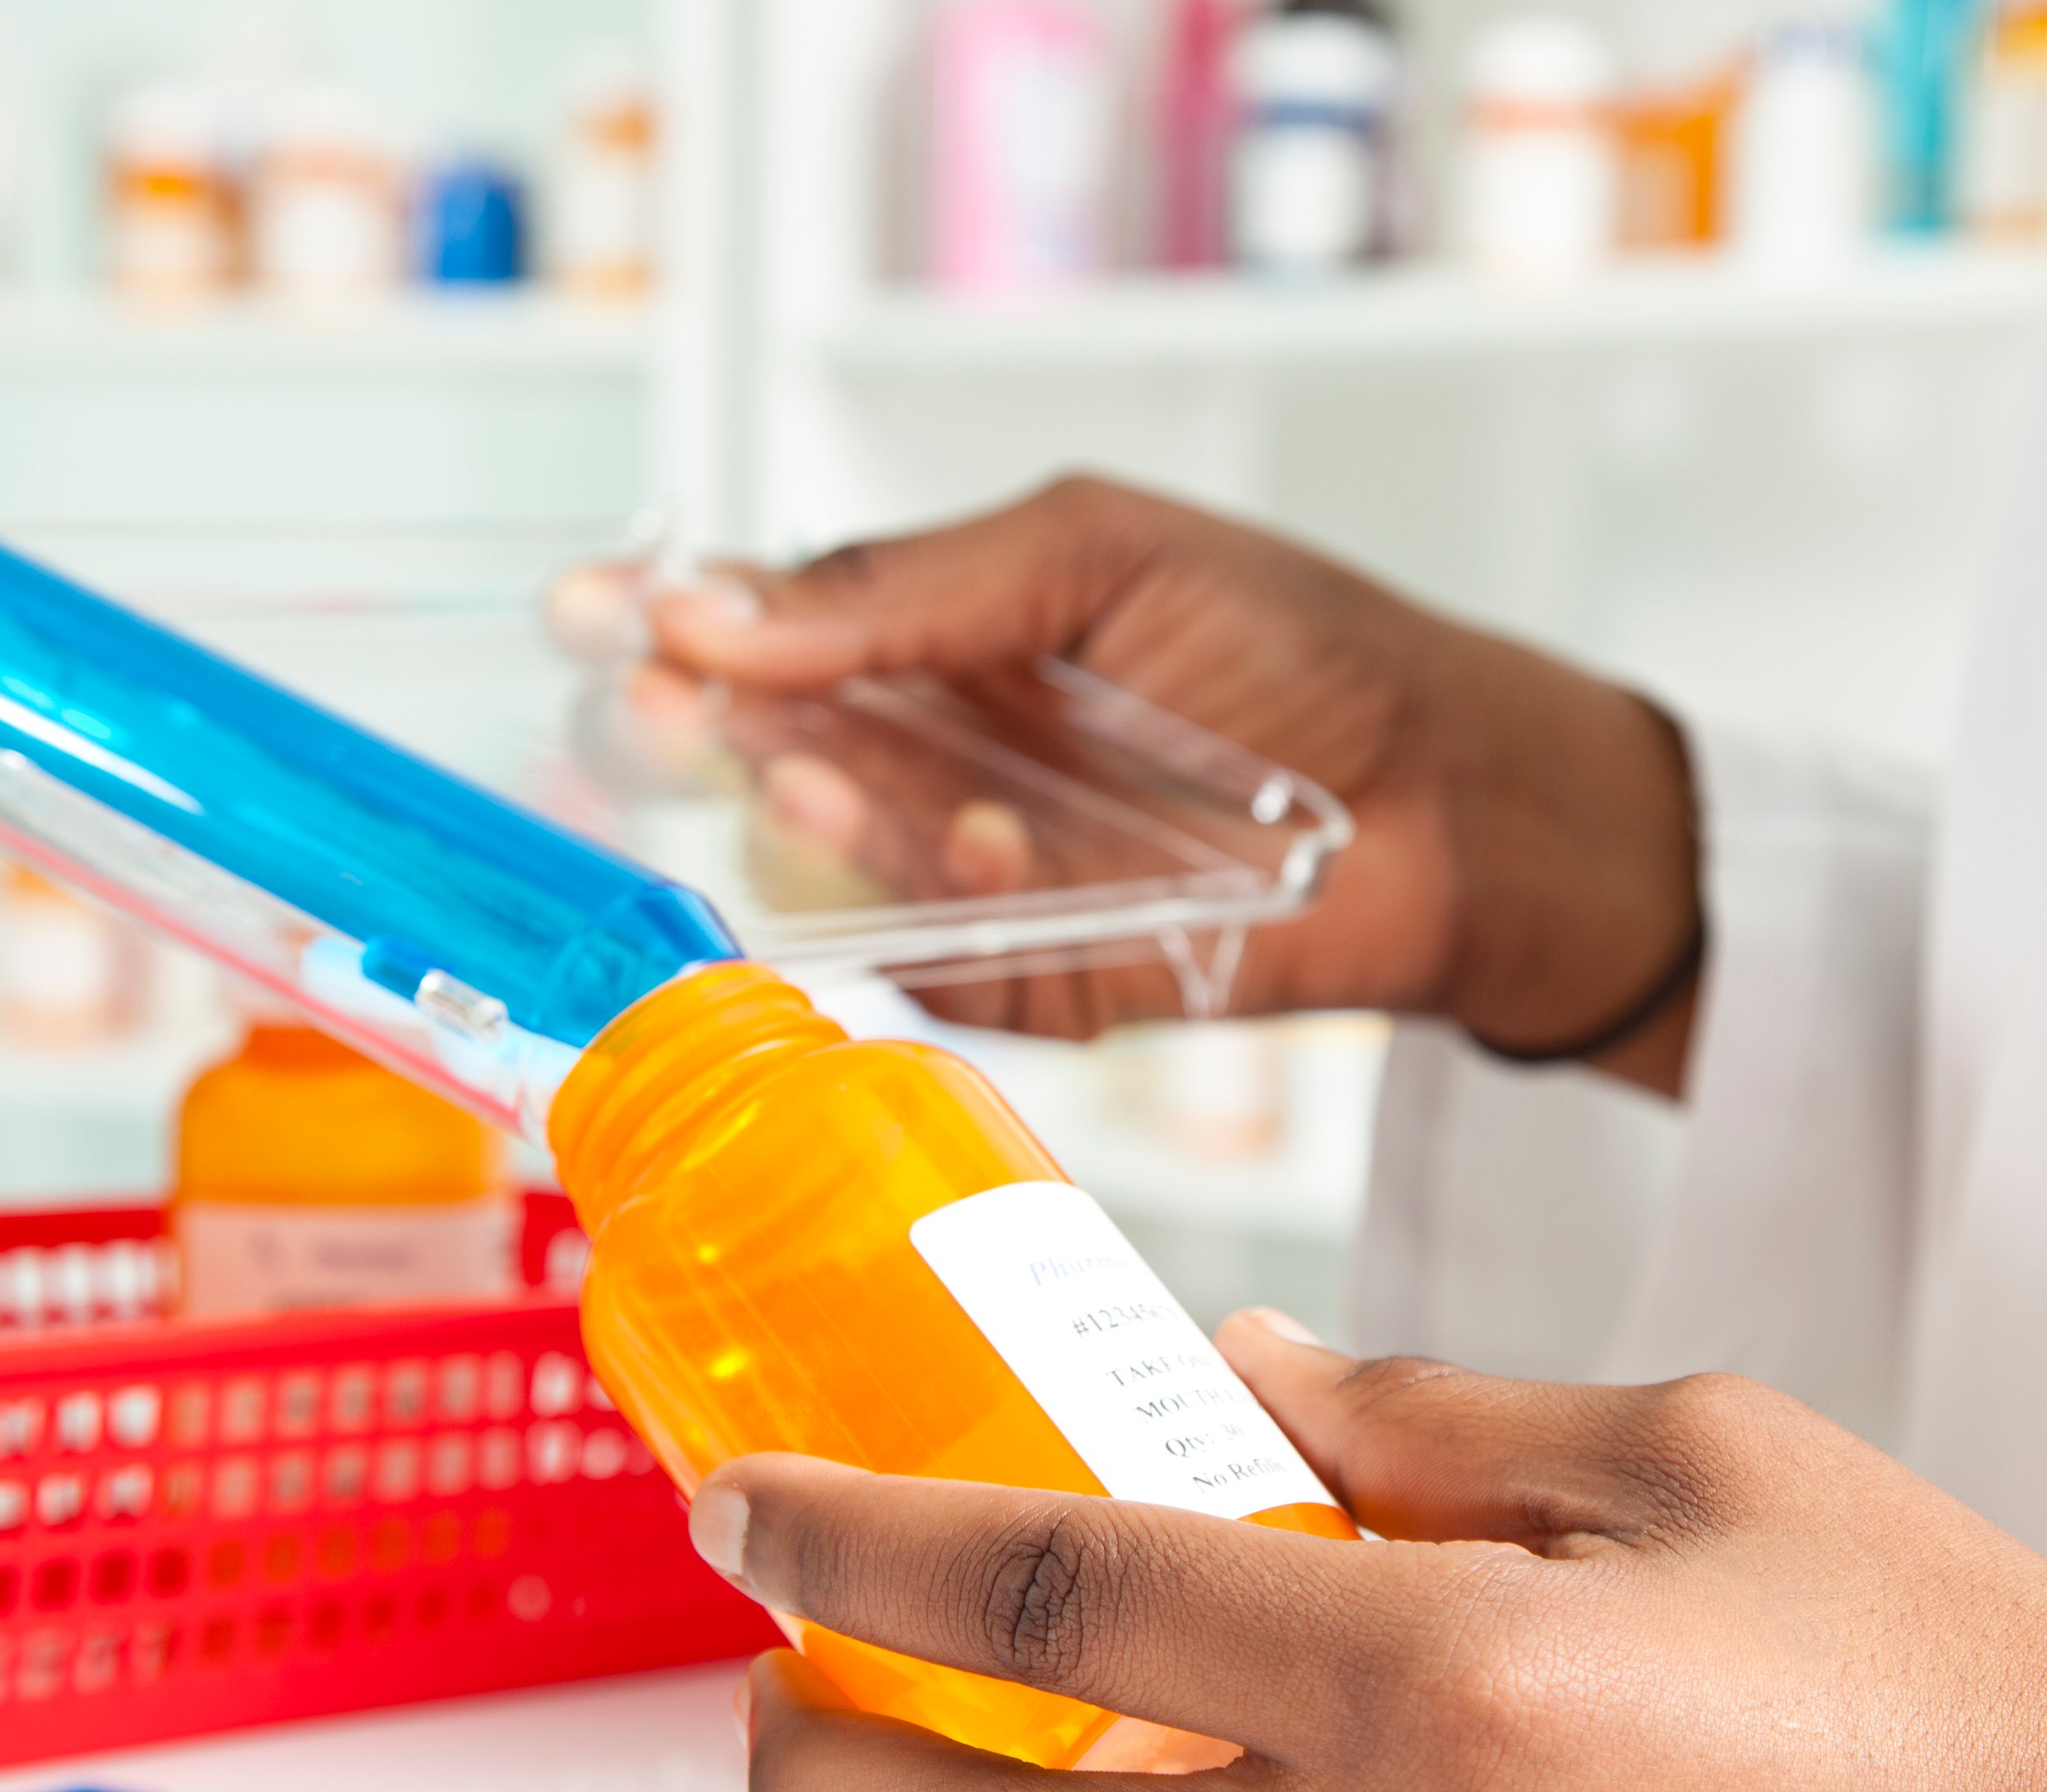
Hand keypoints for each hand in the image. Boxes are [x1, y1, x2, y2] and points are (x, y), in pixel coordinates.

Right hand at [558, 478, 1700, 1091]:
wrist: (1457, 799)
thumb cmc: (1300, 647)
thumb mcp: (1099, 556)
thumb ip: (917, 586)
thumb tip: (725, 608)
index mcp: (936, 636)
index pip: (765, 625)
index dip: (669, 619)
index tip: (589, 608)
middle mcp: (938, 758)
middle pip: (773, 750)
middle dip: (713, 730)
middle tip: (666, 708)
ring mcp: (982, 876)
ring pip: (848, 864)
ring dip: (833, 820)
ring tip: (826, 779)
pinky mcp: (1040, 980)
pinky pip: (953, 963)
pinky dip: (966, 908)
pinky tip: (1000, 851)